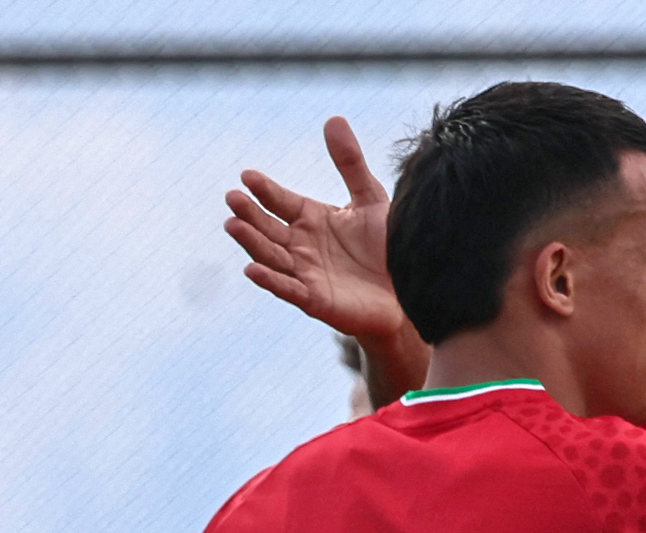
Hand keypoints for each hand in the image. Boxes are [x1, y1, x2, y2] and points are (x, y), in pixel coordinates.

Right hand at [226, 117, 413, 346]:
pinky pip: (289, 290)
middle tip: (232, 198)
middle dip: (249, 214)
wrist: (412, 287)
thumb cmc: (390, 246)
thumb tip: (334, 118)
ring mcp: (306, 273)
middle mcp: (302, 245)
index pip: (280, 200)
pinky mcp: (317, 301)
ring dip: (251, 242)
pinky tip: (252, 270)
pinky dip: (271, 281)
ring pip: (271, 256)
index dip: (264, 189)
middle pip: (268, 227)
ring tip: (233, 225)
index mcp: (311, 219)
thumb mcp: (370, 199)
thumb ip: (351, 163)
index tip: (248, 176)